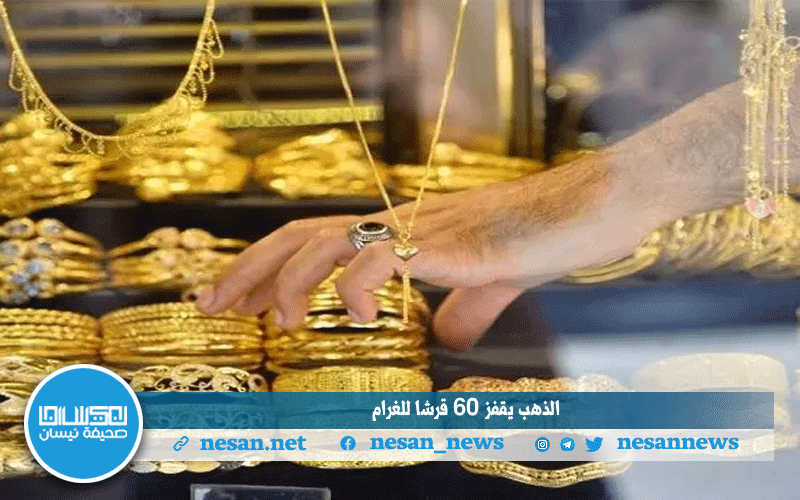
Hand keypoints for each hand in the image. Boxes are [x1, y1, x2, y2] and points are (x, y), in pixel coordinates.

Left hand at [196, 156, 659, 348]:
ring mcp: (423, 229)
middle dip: (249, 269)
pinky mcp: (451, 242)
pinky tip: (353, 318)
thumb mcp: (494, 282)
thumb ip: (464, 307)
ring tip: (275, 323)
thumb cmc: (545, 236)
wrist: (592, 208)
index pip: (316, 238)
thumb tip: (444, 335)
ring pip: (330, 240)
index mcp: (404, 231)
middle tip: (211, 305)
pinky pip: (385, 256)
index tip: (233, 297)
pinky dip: (355, 286)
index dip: (268, 265)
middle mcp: (402, 223)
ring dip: (290, 280)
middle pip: (302, 233)